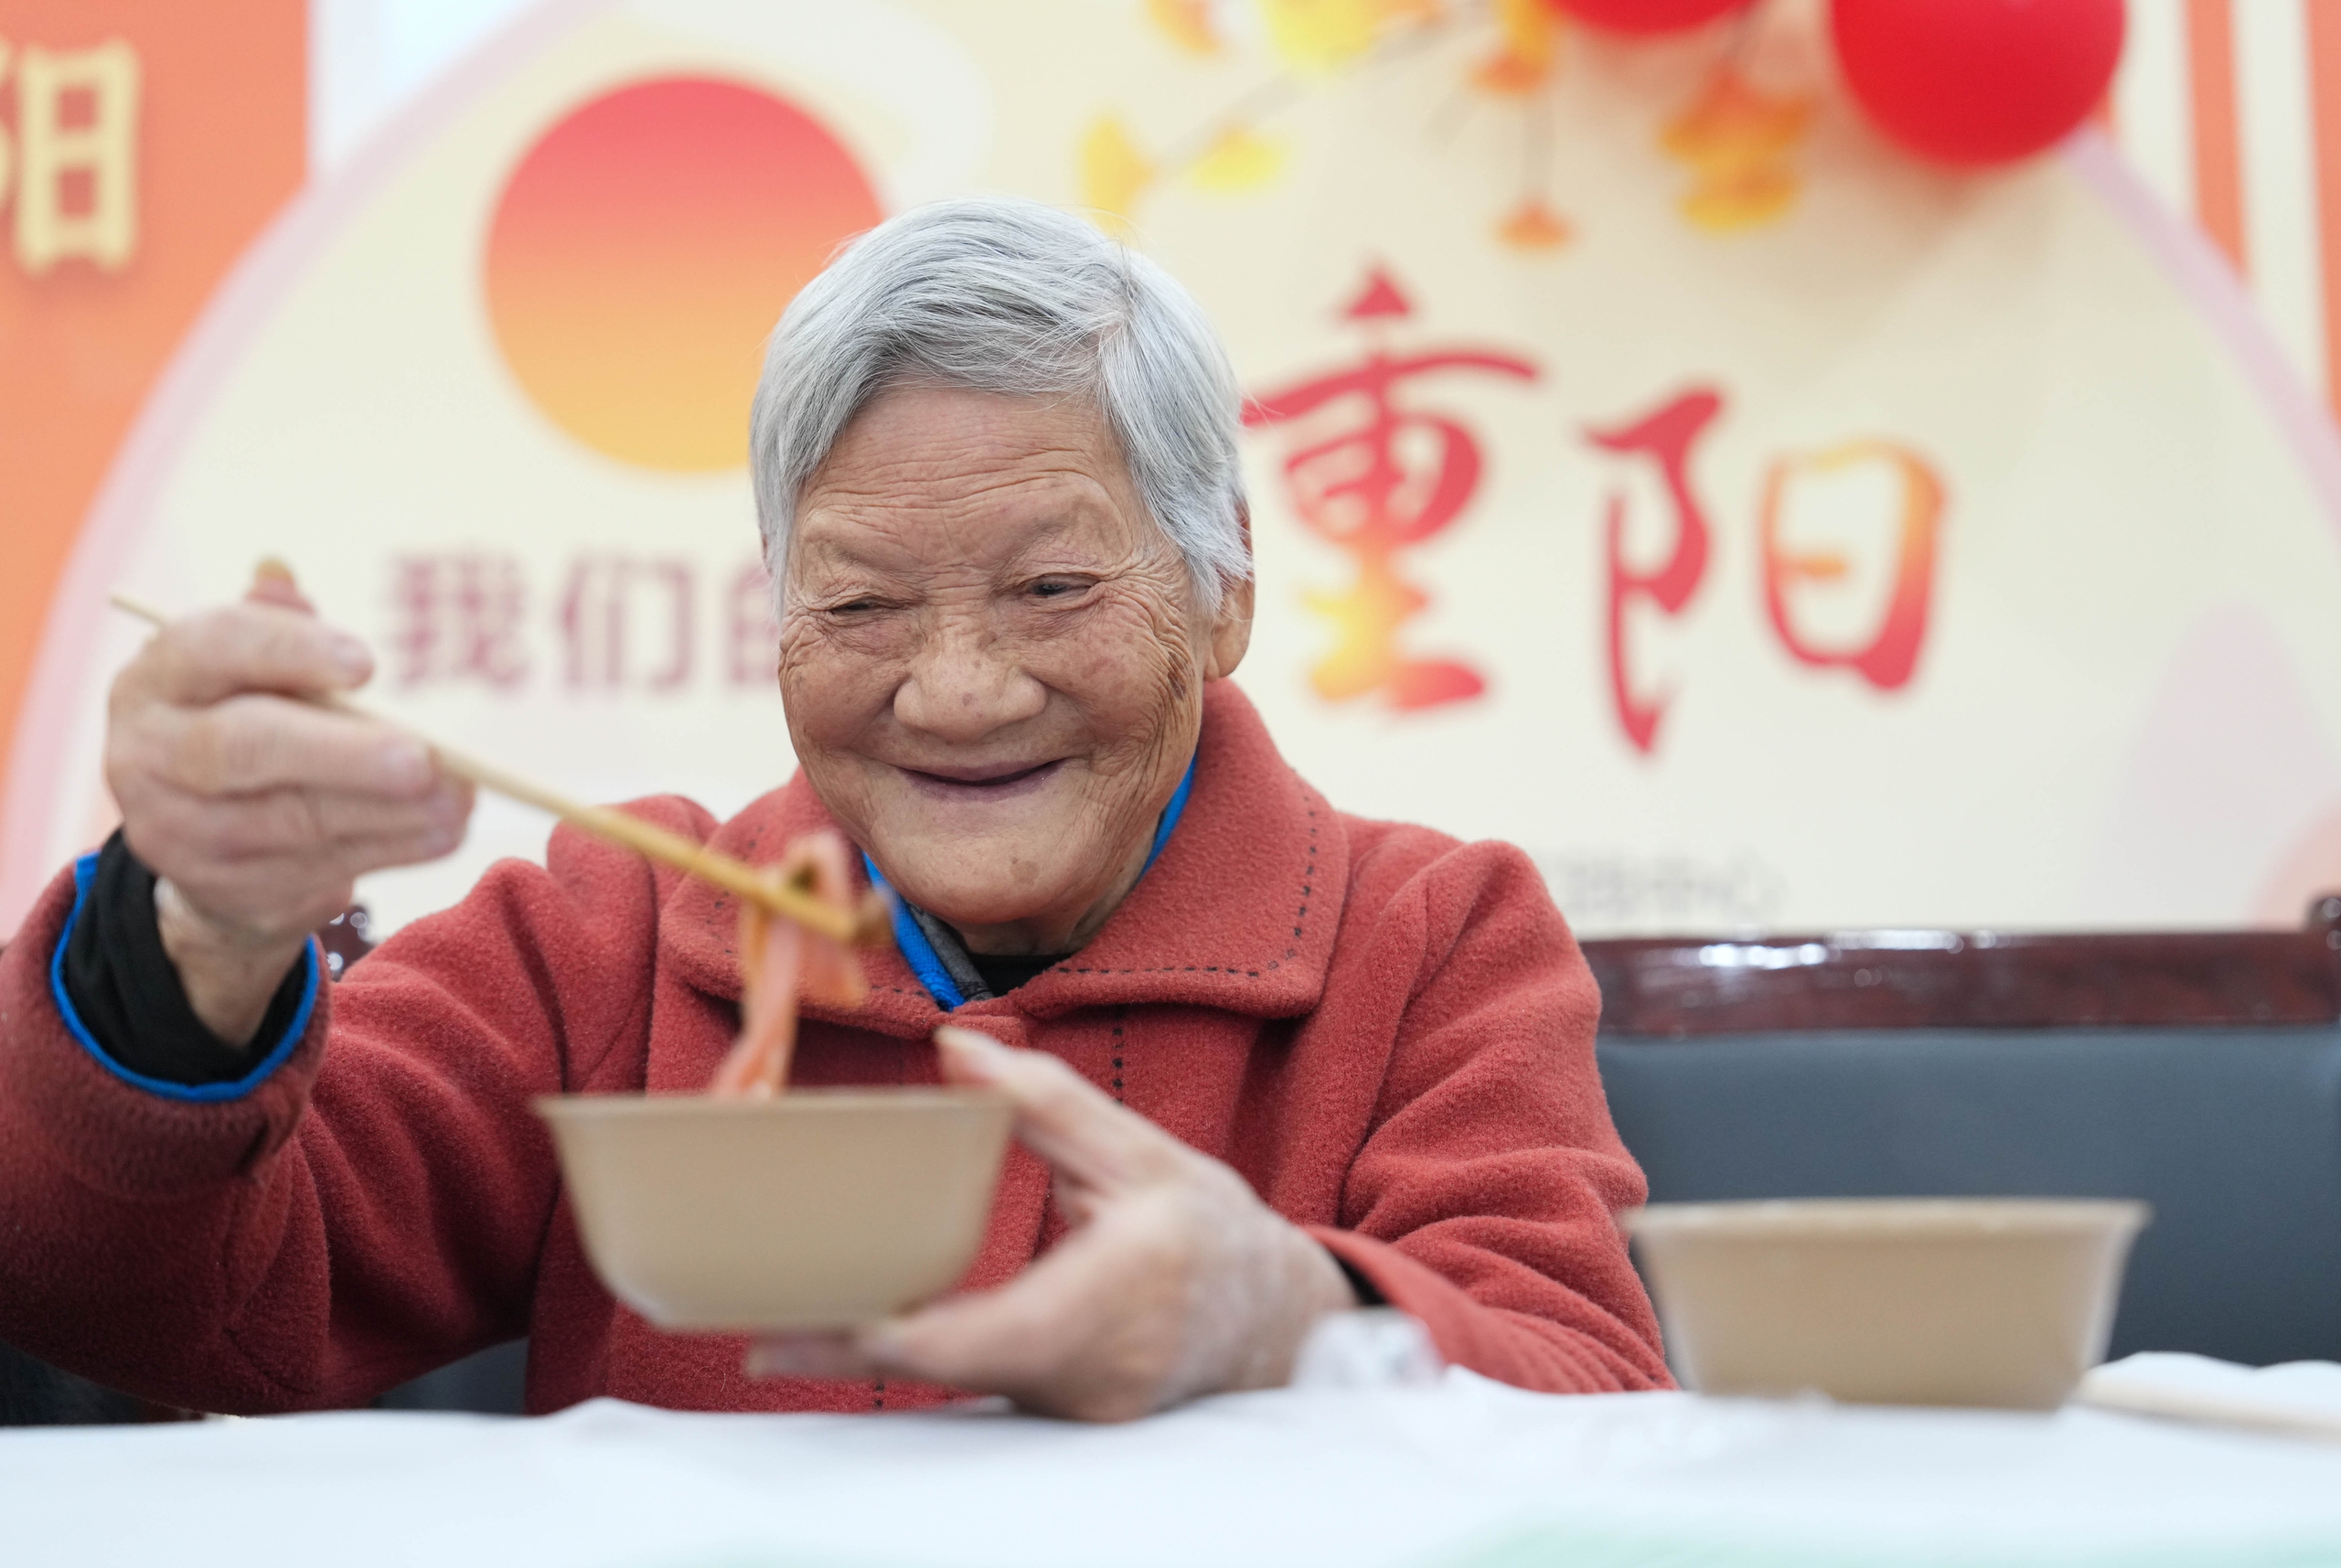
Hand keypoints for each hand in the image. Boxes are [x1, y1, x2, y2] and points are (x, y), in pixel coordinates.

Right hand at [105, 570, 471, 1043]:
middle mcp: (151, 755)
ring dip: (391, 810)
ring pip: (293, 821)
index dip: (287, 651)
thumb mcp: (248, 667)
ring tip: (460, 792)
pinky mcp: (229, 888)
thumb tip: (285, 578)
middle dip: (342, 754)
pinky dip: (394, 846)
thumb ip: (274, 625)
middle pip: (241, 750)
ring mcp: (181, 831)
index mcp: (157, 678)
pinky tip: (444, 827)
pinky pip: (321, 866)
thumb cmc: (248, 718)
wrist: (200, 837)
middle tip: (422, 757)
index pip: (211, 649)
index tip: (368, 665)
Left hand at [749, 1026, 1358, 1420]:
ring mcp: (1072, 1408)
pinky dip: (926, 1359)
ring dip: (882, 1356)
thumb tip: (958, 1043)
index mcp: (1107, 1300)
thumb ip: (1047, 1101)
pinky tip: (869, 1332)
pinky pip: (980, 1386)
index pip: (978, 1337)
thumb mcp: (1138, 1152)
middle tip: (760, 1335)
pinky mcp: (1059, 1417)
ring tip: (791, 1325)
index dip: (885, 1340)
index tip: (806, 1327)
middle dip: (851, 1352)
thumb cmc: (1210, 1230)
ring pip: (958, 1383)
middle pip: (947, 1370)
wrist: (1277, 1318)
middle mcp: (1086, 1373)